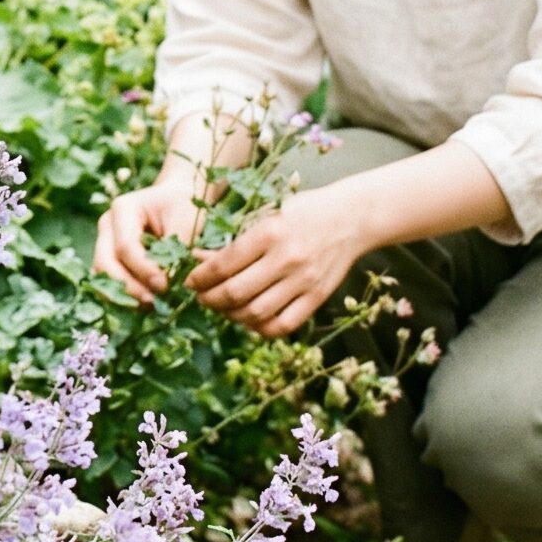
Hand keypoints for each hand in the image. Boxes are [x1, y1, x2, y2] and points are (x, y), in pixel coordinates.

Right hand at [93, 170, 204, 304]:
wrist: (177, 199)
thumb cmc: (184, 207)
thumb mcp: (186, 222)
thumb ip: (175, 251)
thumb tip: (167, 284)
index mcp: (123, 209)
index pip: (125, 247)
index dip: (143, 270)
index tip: (165, 286)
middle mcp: (107, 225)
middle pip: (105, 262)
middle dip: (128, 287)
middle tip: (154, 302)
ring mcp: (104, 241)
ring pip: (101, 274)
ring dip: (122, 294)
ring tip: (150, 305)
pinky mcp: (108, 257)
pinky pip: (107, 280)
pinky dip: (122, 294)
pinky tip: (143, 303)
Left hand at [185, 186, 364, 339]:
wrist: (351, 218)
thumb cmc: (302, 213)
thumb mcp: (266, 216)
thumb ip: (235, 241)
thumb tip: (199, 260)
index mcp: (269, 233)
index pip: (223, 264)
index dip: (200, 278)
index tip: (190, 281)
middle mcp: (286, 259)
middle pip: (236, 293)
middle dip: (209, 299)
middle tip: (201, 297)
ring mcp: (303, 281)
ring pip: (256, 313)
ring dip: (231, 315)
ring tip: (223, 308)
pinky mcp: (317, 297)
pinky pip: (284, 324)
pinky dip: (261, 328)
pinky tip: (250, 320)